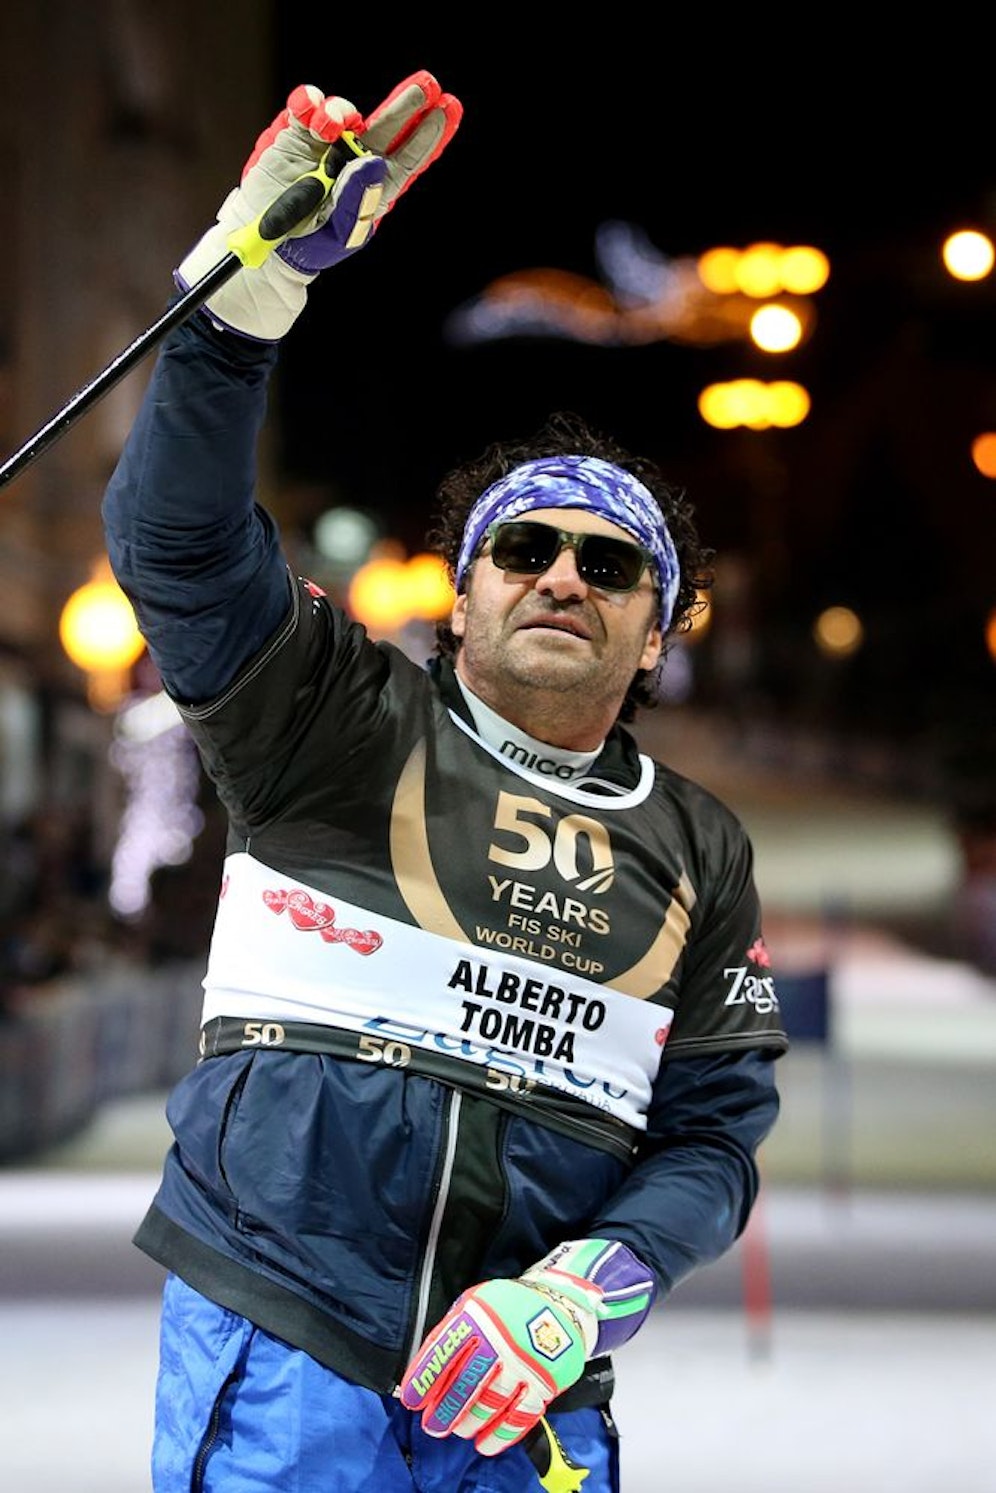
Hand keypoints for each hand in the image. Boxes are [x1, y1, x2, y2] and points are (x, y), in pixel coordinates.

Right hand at [177, 72, 461, 340]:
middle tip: (427, 83)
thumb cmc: (311, 242)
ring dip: (341, 111)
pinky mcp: (296, 132)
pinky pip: (306, 104)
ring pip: (345, 112)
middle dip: (406, 103)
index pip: (408, 157)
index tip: (447, 109)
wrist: (266, 240)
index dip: (428, 135)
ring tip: (331, 126)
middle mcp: (354, 159)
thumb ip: (359, 199)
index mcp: (374, 187)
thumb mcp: (342, 232)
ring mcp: (326, 143)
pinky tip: (309, 113)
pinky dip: (308, 102)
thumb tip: (374, 160)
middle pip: (387, 126)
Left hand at [398, 1239, 655, 1456]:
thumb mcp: (475, 1304)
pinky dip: (501, 1435)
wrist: (560, 1305)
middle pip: (466, 1383)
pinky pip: (520, 1416)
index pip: (443, 1352)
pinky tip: (486, 1443)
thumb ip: (450, 1334)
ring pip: (491, 1402)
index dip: (424, 1380)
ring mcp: (525, 1362)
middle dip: (445, 1410)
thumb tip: (421, 1376)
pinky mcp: (546, 1382)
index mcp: (478, 1315)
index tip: (412, 1401)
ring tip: (459, 1430)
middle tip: (433, 1426)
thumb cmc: (506, 1309)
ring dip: (470, 1422)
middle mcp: (501, 1338)